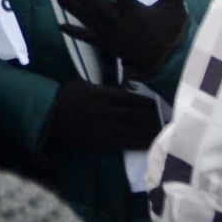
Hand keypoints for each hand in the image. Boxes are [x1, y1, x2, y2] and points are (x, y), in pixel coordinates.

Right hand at [40, 78, 163, 153]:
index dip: (148, 101)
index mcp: (99, 94)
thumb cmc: (65, 96)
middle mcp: (104, 111)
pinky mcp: (101, 142)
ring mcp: (103, 128)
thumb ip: (103, 81)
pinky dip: (140, 143)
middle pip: (136, 114)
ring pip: (133, 130)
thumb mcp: (82, 82)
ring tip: (169, 130)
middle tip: (173, 117)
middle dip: (155, 116)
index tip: (163, 102)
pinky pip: (125, 144)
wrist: (48, 118)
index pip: (131, 97)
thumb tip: (126, 77)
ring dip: (152, 130)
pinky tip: (153, 143)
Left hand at [56, 0, 193, 87]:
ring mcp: (112, 34)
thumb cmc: (170, 34)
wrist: (166, 62)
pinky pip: (88, 38)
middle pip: (95, 5)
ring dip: (73, 9)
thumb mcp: (175, 11)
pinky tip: (61, 26)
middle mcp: (120, 21)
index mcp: (135, 10)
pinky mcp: (108, 45)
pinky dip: (74, 32)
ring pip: (88, 19)